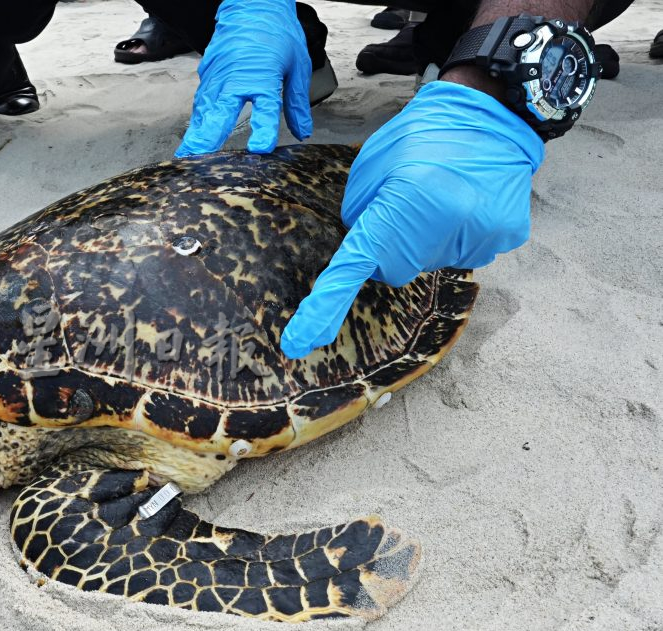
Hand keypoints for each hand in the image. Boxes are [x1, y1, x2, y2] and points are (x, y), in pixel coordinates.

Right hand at [175, 0, 311, 156]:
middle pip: (221, 111)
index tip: (260, 149)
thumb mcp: (297, 65)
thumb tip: (302, 132)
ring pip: (205, 108)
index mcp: (263, 75)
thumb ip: (296, 102)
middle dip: (208, 137)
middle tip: (197, 159)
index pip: (265, 108)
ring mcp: (219, 74)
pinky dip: (197, 119)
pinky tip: (193, 134)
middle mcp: (237, 77)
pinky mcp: (209, 72)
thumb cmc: (277, 33)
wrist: (254, 5)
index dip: (263, 130)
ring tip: (187, 155)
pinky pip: (201, 100)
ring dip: (196, 132)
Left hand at [280, 81, 543, 357]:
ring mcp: (480, 233)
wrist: (491, 112)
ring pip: (429, 263)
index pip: (357, 263)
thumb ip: (359, 213)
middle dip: (390, 246)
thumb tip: (363, 253)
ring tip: (441, 196)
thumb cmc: (422, 135)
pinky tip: (466, 204)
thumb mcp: (372, 165)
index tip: (301, 341)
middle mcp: (447, 221)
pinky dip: (457, 237)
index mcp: (407, 199)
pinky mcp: (505, 236)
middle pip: (395, 268)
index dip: (325, 305)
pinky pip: (463, 254)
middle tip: (407, 203)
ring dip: (426, 239)